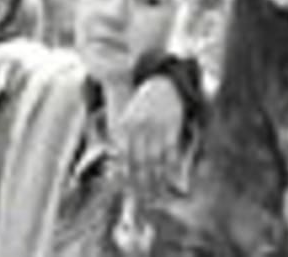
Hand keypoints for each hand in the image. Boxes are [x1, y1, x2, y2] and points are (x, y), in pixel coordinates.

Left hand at [116, 76, 184, 197]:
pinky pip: (171, 153)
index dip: (126, 178)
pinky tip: (171, 181)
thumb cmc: (141, 107)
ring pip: (155, 161)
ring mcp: (156, 129)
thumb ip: (121, 140)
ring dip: (156, 181)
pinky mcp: (172, 128)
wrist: (162, 84)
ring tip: (156, 196)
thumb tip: (115, 166)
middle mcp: (139, 128)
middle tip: (142, 201)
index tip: (128, 193)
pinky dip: (171, 169)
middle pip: (139, 163)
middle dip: (140, 184)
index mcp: (124, 127)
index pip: (124, 158)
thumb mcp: (126, 119)